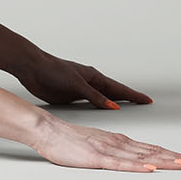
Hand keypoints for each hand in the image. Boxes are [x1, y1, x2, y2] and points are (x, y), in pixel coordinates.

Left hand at [16, 53, 153, 108]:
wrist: (34, 69)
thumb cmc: (53, 71)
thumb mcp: (77, 84)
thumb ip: (95, 96)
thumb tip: (114, 106)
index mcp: (94, 77)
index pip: (119, 88)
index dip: (133, 95)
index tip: (147, 100)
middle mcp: (90, 82)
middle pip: (115, 92)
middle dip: (129, 97)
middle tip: (143, 102)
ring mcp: (82, 89)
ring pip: (104, 97)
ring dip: (116, 101)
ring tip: (128, 106)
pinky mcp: (72, 96)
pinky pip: (91, 102)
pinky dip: (101, 106)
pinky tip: (102, 110)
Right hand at [31, 115, 180, 171]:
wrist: (48, 130)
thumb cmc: (69, 139)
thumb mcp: (97, 144)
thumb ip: (115, 150)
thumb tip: (131, 157)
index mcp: (119, 140)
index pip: (152, 148)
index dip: (173, 154)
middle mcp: (119, 143)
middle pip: (153, 152)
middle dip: (177, 158)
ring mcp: (109, 150)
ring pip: (142, 157)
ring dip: (165, 162)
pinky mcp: (97, 158)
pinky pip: (121, 164)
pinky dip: (137, 167)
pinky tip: (150, 170)